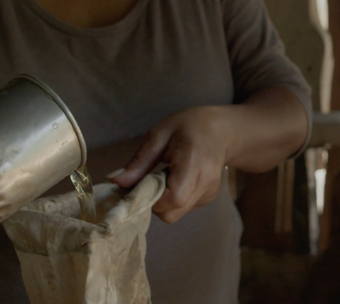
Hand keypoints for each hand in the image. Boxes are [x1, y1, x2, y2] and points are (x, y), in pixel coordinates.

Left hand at [110, 107, 228, 223]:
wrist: (223, 131)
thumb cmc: (189, 126)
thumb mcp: (160, 134)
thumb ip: (140, 161)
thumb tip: (117, 182)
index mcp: (194, 161)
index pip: (174, 197)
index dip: (152, 198)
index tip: (142, 184)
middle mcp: (206, 182)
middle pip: (173, 211)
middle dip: (154, 202)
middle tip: (150, 180)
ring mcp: (209, 193)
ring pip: (176, 213)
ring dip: (162, 201)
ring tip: (166, 176)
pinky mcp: (209, 198)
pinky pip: (183, 208)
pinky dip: (173, 199)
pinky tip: (177, 180)